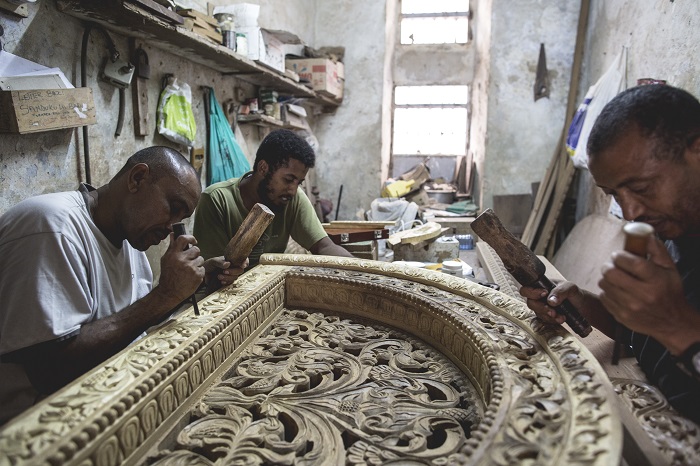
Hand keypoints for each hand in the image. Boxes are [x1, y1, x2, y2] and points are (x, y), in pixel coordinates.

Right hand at [157, 233, 204, 302]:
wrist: (169, 292)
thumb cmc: (168, 275)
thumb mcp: (166, 260)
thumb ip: (172, 247)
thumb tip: (173, 234)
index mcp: (173, 254)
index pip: (183, 239)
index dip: (190, 238)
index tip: (193, 241)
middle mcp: (182, 260)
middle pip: (196, 249)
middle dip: (194, 254)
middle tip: (190, 260)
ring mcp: (191, 268)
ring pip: (201, 259)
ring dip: (197, 263)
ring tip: (189, 270)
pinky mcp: (198, 275)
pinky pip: (202, 268)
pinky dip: (199, 272)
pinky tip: (191, 276)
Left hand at [204, 256, 248, 287]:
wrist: (203, 275)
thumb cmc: (208, 265)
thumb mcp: (213, 261)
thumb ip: (220, 262)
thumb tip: (228, 264)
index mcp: (231, 260)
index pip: (242, 259)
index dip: (245, 262)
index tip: (243, 265)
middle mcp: (233, 267)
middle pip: (240, 270)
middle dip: (233, 271)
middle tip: (224, 271)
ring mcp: (231, 274)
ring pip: (235, 277)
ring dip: (228, 277)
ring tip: (219, 276)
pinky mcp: (228, 281)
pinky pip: (231, 283)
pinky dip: (226, 282)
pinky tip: (221, 281)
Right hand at [520, 281, 583, 325]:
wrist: (584, 307)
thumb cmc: (575, 293)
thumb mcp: (570, 288)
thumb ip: (560, 291)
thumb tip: (550, 301)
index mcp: (541, 286)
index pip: (527, 289)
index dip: (531, 292)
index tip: (544, 294)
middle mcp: (539, 297)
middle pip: (530, 303)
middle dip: (541, 308)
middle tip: (552, 311)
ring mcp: (542, 307)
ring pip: (537, 313)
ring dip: (548, 316)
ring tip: (561, 317)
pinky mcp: (547, 316)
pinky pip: (544, 320)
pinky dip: (552, 321)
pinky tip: (561, 319)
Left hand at [598, 235, 698, 352]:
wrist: (672, 322)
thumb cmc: (670, 292)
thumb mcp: (670, 269)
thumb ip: (657, 250)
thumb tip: (645, 233)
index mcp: (656, 280)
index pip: (631, 263)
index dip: (619, 256)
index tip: (618, 255)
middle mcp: (643, 295)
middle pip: (611, 273)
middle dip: (608, 266)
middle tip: (612, 265)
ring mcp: (630, 307)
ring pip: (604, 284)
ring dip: (606, 278)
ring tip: (615, 278)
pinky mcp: (621, 316)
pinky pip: (604, 297)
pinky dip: (607, 292)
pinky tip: (616, 291)